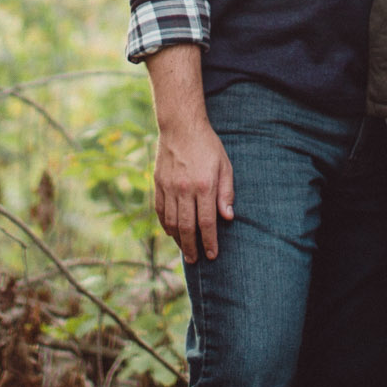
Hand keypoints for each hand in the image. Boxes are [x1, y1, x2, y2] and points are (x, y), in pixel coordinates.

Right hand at [154, 118, 233, 261]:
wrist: (181, 126)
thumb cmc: (208, 146)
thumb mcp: (225, 166)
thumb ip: (226, 192)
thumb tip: (228, 217)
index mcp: (204, 186)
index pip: (207, 222)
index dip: (210, 242)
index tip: (212, 255)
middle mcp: (185, 189)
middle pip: (187, 227)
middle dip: (192, 247)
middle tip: (196, 260)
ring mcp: (169, 187)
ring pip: (172, 222)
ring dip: (178, 239)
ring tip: (185, 250)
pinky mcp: (158, 183)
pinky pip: (161, 211)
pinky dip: (166, 225)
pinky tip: (172, 232)